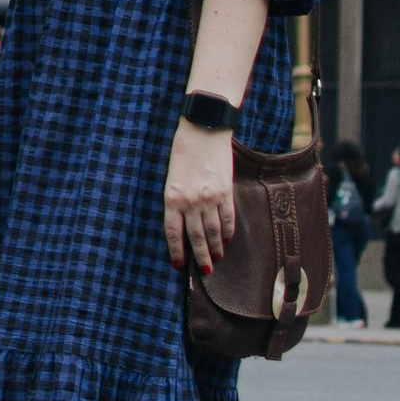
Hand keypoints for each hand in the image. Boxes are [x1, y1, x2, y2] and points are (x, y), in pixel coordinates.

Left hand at [163, 121, 236, 274]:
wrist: (203, 129)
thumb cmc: (183, 150)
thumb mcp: (172, 176)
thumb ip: (177, 200)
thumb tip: (183, 223)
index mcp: (172, 197)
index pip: (173, 233)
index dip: (176, 251)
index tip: (179, 265)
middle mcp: (190, 202)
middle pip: (195, 237)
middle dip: (200, 256)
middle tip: (205, 271)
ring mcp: (210, 198)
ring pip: (213, 231)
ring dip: (215, 248)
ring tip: (217, 259)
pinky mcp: (225, 192)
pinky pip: (227, 218)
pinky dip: (227, 232)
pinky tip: (226, 240)